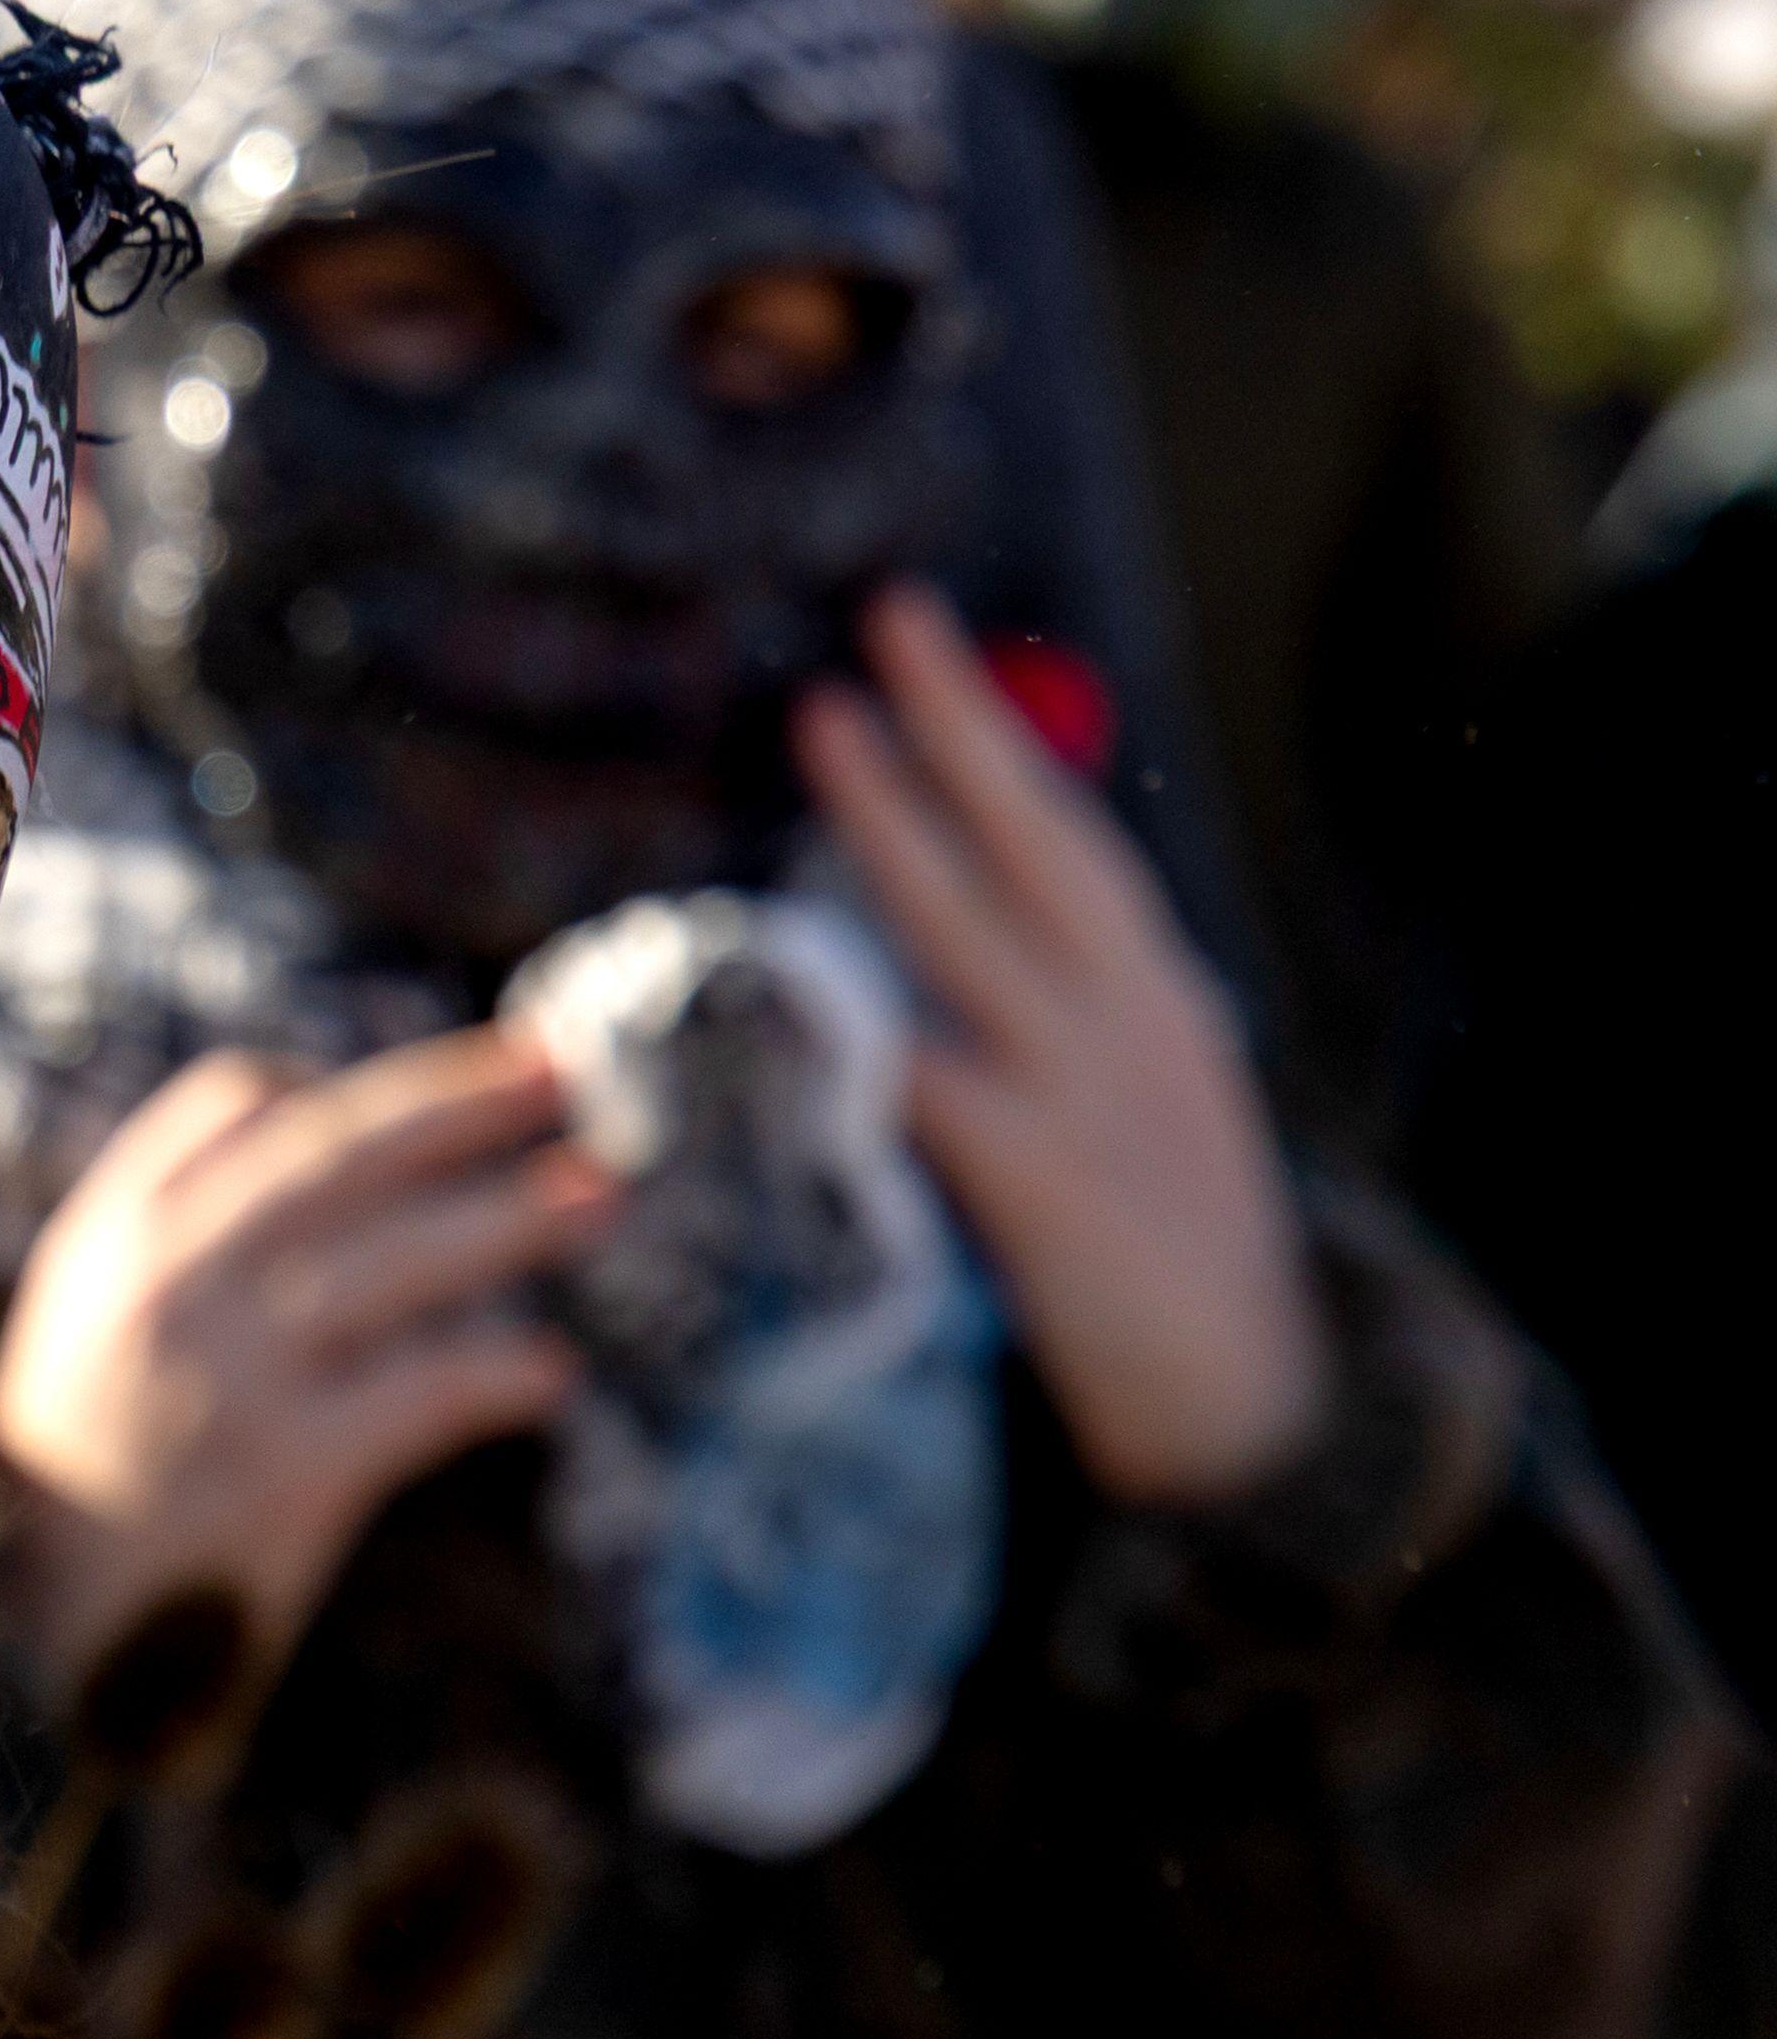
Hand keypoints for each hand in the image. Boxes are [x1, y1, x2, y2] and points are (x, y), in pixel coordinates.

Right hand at [0, 1031, 608, 1706]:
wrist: (27, 1646)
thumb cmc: (76, 1488)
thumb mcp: (79, 1329)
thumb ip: (171, 1244)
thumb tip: (306, 1146)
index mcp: (114, 1233)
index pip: (233, 1102)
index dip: (346, 1086)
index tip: (443, 1085)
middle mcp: (170, 1281)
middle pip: (335, 1154)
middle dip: (454, 1106)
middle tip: (558, 1071)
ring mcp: (227, 1372)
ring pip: (393, 1259)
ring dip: (507, 1218)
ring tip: (600, 1192)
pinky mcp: (283, 1472)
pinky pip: (416, 1396)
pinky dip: (491, 1376)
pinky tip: (550, 1373)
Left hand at [796, 585, 1322, 1504]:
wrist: (1259, 1419)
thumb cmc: (1174, 1258)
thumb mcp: (1149, 1107)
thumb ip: (1069, 1018)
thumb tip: (983, 923)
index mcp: (1158, 1003)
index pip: (1074, 839)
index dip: (1001, 737)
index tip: (931, 642)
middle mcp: (1130, 1025)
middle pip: (1038, 842)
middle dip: (961, 725)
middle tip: (885, 619)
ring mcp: (1086, 1098)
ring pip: (969, 929)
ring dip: (889, 826)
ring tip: (824, 730)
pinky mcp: (1039, 1187)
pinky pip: (921, 1082)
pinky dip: (848, 1024)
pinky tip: (780, 968)